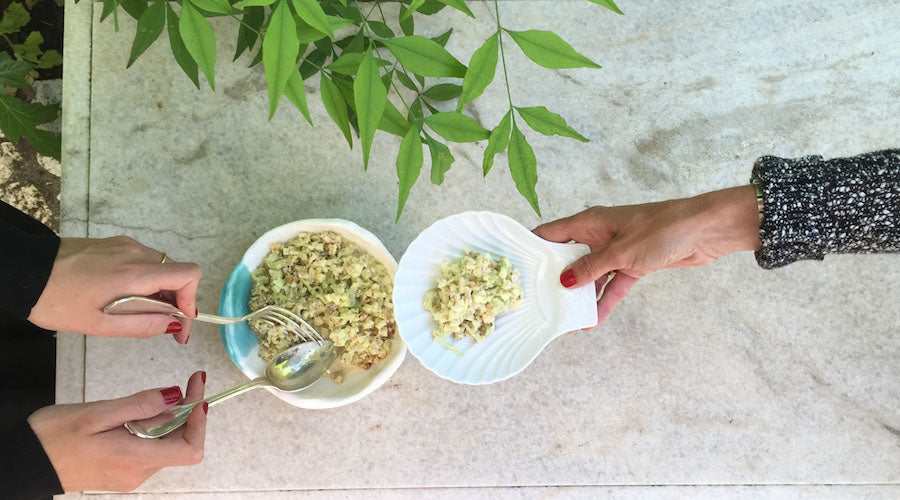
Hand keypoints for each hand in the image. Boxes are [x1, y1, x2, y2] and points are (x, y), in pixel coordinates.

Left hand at [28, 236, 201, 342]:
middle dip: (174, 301)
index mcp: (135, 273)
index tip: (179, 323)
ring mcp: (125, 244)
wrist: (24, 272)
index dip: (191, 300)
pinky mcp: (115, 243)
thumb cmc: (58, 302)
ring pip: (160, 268)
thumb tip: (175, 325)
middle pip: (176, 273)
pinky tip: (121, 295)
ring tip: (133, 311)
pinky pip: (143, 261)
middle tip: (158, 325)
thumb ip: (144, 325)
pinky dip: (144, 280)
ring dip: (158, 291)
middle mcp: (136, 253)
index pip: (188, 274)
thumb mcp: (100, 325)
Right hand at [28, 371, 207, 492]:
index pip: (190, 450)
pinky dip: (154, 428)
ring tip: (158, 396)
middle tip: (186, 382)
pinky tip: (139, 413)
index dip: (200, 421)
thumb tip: (176, 397)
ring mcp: (131, 474)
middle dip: (188, 413)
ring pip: (166, 444)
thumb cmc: (53, 436)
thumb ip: (140, 406)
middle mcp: (138, 473)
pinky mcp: (123, 470)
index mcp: (134, 459)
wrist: (25, 461)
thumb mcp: (97, 413)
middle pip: (181, 443)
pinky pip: (150, 448)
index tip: (197, 393)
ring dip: (170, 419)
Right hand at [534, 186, 760, 326]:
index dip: (533, 246)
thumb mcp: (621, 251)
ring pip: (591, 274)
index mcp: (591, 221)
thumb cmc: (663, 229)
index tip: (515, 264)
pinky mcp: (635, 264)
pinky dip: (605, 299)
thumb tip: (564, 282)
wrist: (706, 231)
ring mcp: (617, 250)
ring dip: (581, 294)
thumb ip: (591, 268)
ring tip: (564, 316)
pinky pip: (613, 284)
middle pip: (569, 256)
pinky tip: (594, 319)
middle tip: (537, 299)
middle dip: (555, 276)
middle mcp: (600, 234)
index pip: (552, 233)